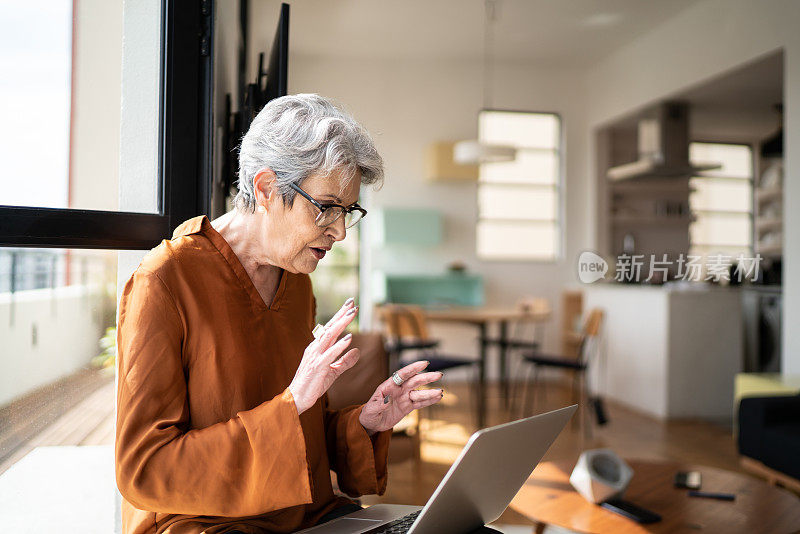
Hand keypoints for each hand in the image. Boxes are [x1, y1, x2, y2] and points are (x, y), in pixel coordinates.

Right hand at [289, 298, 359, 413]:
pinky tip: (349, 338)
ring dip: (342, 324)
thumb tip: (357, 351)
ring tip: (352, 314)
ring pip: (329, 336)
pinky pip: (330, 354)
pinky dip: (339, 345)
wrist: (297, 399)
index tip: (350, 305)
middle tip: (352, 303)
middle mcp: (315, 348)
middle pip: (330, 328)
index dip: (340, 316)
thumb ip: (345, 361)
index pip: (330, 328)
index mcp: (317, 347)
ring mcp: (315, 356)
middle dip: (341, 314)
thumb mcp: (332, 371)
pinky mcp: (317, 367)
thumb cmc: (313, 384)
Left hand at [358, 361, 443, 434]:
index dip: (413, 368)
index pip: (402, 375)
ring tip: (441, 392)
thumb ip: (379, 405)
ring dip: (430, 392)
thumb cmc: (369, 413)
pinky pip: (420, 403)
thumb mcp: (371, 410)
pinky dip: (429, 401)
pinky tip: (438, 397)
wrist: (372, 422)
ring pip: (419, 393)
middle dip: (426, 378)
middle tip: (439, 375)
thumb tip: (386, 401)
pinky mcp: (408, 407)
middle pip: (414, 381)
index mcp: (388, 386)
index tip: (424, 363)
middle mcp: (398, 390)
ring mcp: (404, 397)